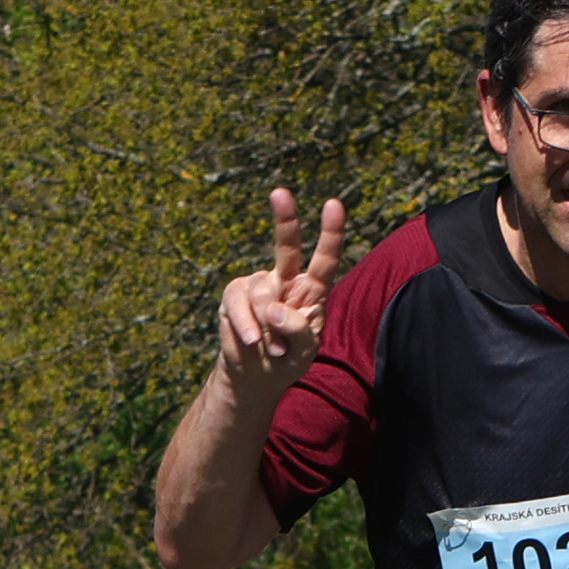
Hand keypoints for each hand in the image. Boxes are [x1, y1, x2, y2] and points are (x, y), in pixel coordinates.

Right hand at [218, 189, 345, 389]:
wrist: (256, 375)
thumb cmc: (288, 358)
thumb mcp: (305, 350)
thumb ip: (298, 329)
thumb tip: (274, 309)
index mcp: (312, 289)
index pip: (324, 259)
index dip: (330, 233)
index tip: (333, 205)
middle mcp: (286, 280)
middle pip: (286, 246)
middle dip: (285, 219)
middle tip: (280, 193)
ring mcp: (259, 285)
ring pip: (263, 295)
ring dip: (268, 328)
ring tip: (273, 347)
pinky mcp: (235, 296)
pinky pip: (239, 304)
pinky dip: (246, 325)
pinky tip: (253, 341)